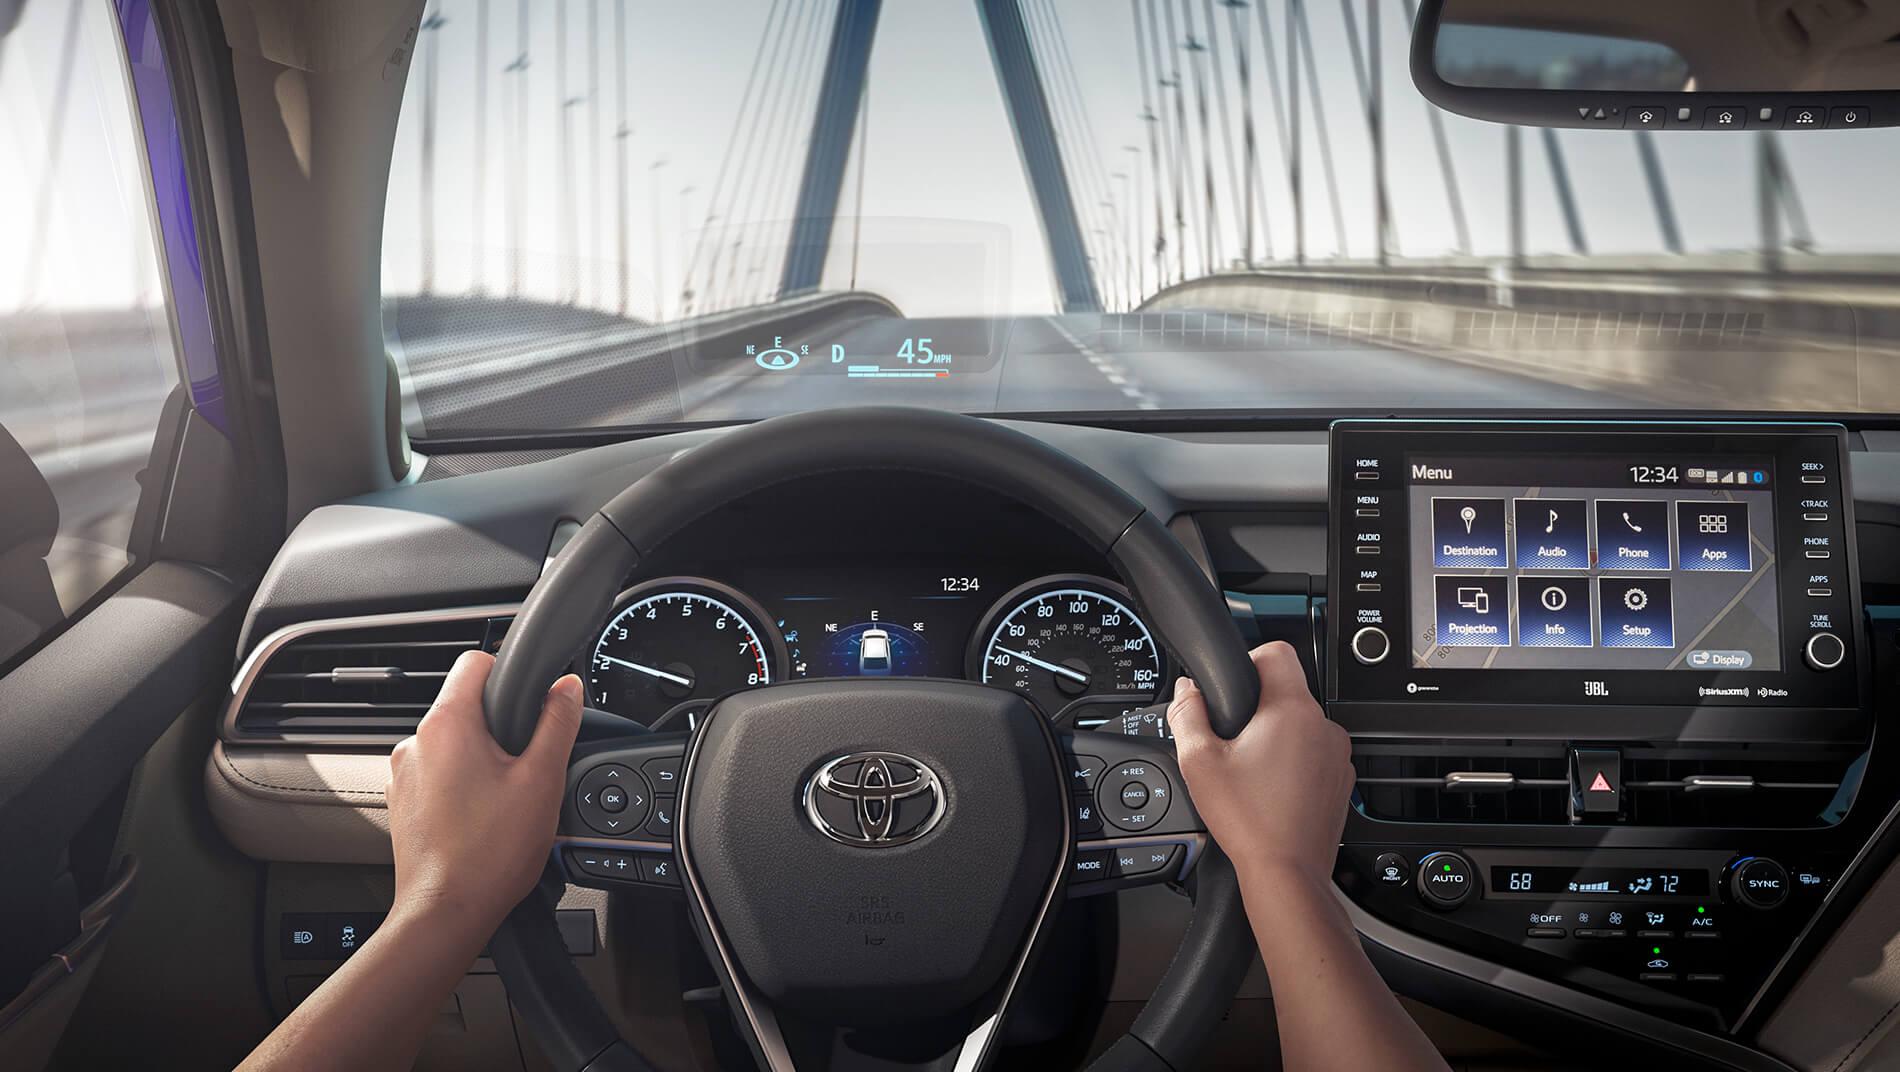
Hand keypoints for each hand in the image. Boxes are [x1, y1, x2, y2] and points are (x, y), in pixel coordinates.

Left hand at [385, 651, 582, 936]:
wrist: (447, 913)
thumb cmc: (490, 853)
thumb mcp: (541, 780)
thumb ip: (557, 723)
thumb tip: (567, 688)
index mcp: (447, 724)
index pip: (474, 661)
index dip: (508, 671)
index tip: (529, 698)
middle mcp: (416, 743)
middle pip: (464, 706)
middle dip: (499, 726)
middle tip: (526, 765)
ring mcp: (404, 775)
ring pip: (452, 744)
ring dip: (479, 759)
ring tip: (505, 799)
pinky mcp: (402, 803)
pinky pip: (437, 776)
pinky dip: (461, 786)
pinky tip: (483, 818)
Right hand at [1167, 642, 1352, 886]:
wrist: (1286, 873)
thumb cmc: (1250, 822)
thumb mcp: (1199, 762)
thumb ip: (1187, 714)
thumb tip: (1187, 691)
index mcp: (1291, 711)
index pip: (1277, 652)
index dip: (1250, 659)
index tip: (1235, 685)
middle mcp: (1323, 727)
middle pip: (1287, 692)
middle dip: (1258, 709)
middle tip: (1234, 742)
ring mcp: (1338, 755)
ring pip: (1301, 725)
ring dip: (1278, 737)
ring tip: (1252, 771)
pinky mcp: (1341, 780)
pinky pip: (1315, 754)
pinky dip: (1294, 763)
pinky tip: (1272, 789)